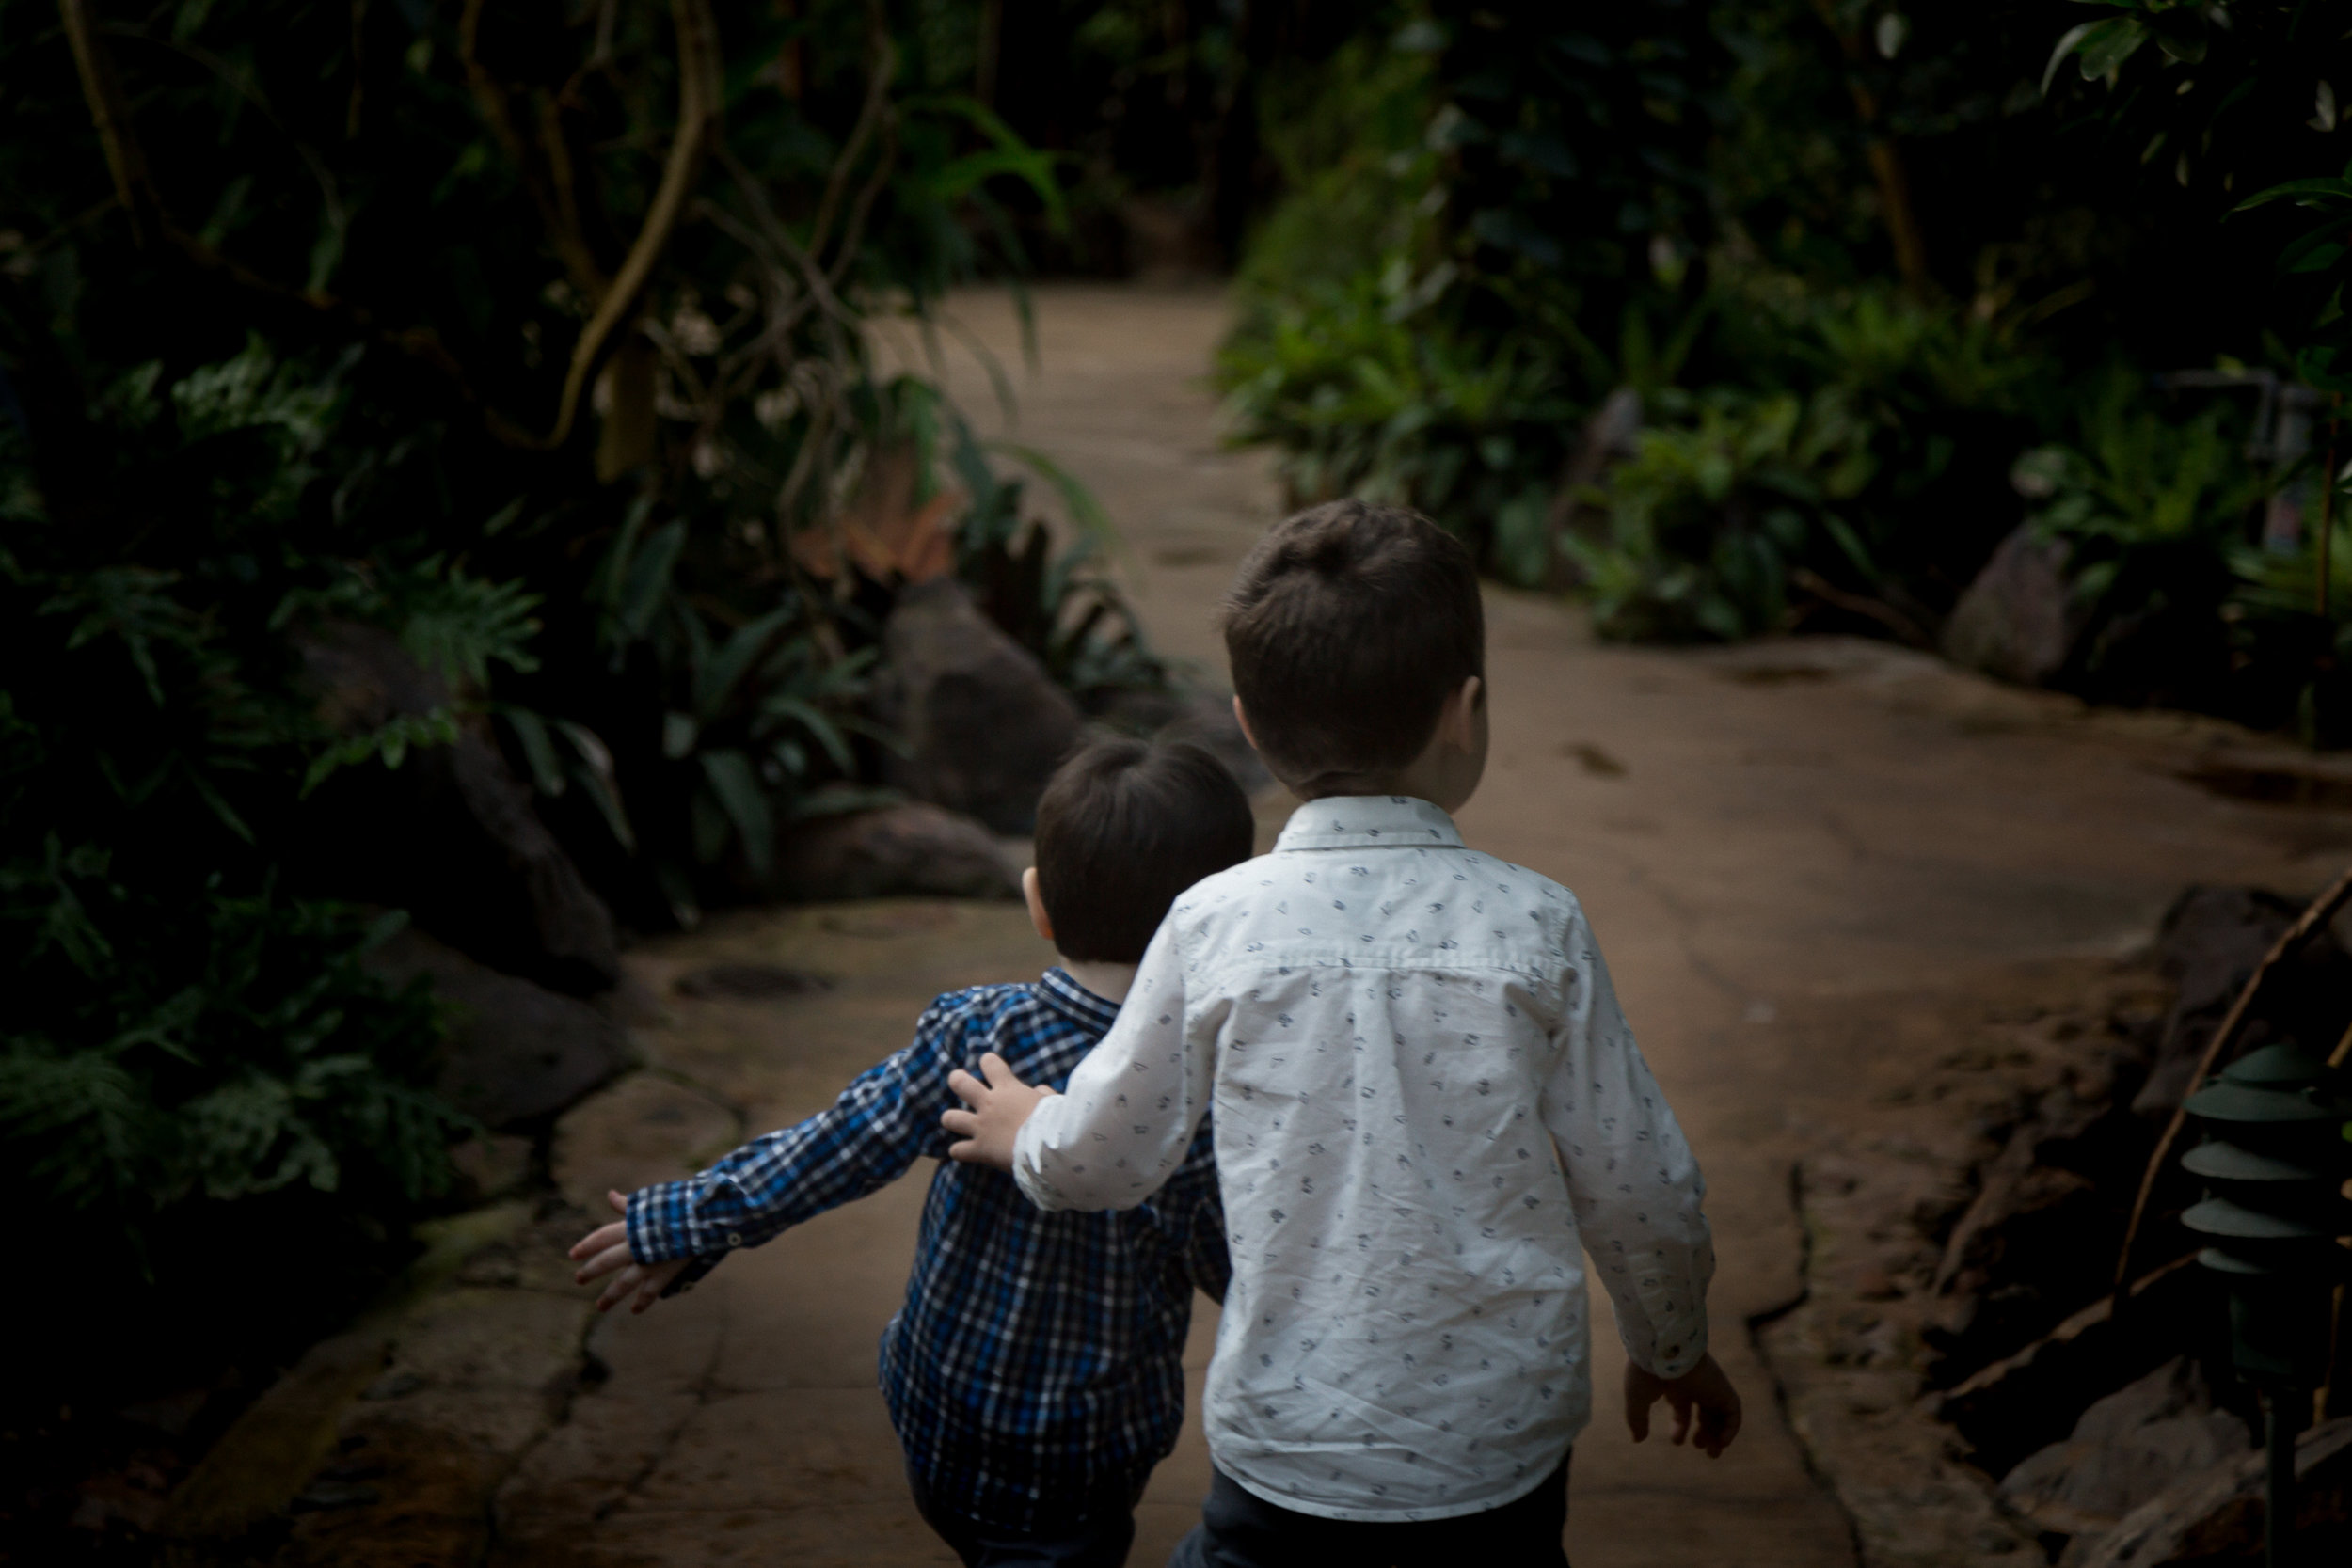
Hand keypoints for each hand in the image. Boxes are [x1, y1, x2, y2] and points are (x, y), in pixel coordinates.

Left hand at [569, 1189, 689, 1313]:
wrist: (705, 1219)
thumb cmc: (679, 1206)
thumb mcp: (652, 1202)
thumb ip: (628, 1205)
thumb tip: (610, 1195)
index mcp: (632, 1227)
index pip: (602, 1237)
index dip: (587, 1245)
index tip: (572, 1255)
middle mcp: (636, 1246)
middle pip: (607, 1261)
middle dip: (591, 1271)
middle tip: (578, 1279)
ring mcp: (649, 1263)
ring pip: (623, 1284)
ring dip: (610, 1296)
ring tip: (600, 1307)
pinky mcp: (664, 1274)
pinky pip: (650, 1292)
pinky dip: (642, 1302)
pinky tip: (634, 1310)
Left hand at [941, 1053, 1054, 1171]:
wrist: (1050, 1148)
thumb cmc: (1056, 1122)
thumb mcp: (1052, 1101)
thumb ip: (1041, 1094)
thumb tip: (1038, 1091)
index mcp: (1008, 1088)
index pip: (990, 1063)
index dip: (988, 1063)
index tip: (988, 1065)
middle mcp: (989, 1104)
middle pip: (960, 1083)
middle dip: (957, 1080)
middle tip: (957, 1081)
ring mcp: (981, 1127)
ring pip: (950, 1117)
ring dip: (951, 1118)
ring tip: (954, 1120)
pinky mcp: (980, 1149)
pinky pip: (958, 1150)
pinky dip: (960, 1151)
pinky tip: (964, 1152)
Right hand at [1624, 1351, 1741, 1457]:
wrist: (1661, 1348)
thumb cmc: (1645, 1373)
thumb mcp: (1637, 1400)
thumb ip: (1637, 1420)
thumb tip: (1637, 1439)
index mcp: (1673, 1385)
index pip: (1682, 1408)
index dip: (1680, 1427)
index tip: (1677, 1441)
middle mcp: (1693, 1385)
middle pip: (1705, 1411)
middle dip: (1704, 1432)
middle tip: (1700, 1447)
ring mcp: (1709, 1386)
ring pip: (1720, 1412)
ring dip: (1718, 1434)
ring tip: (1713, 1452)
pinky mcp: (1722, 1388)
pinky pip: (1734, 1410)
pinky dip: (1731, 1428)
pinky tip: (1722, 1442)